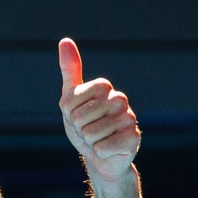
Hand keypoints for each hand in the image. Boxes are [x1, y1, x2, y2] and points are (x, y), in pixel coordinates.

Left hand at [57, 37, 140, 182]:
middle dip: (79, 128)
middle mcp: (120, 101)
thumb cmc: (85, 126)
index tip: (78, 114)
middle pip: (83, 115)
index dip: (72, 110)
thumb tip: (65, 41)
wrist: (99, 157)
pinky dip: (99, 152)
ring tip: (98, 140)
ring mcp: (129, 120)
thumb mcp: (71, 100)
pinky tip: (108, 150)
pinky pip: (104, 147)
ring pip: (92, 133)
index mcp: (105, 89)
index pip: (78, 96)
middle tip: (88, 131)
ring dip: (89, 142)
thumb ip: (70, 71)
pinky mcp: (133, 139)